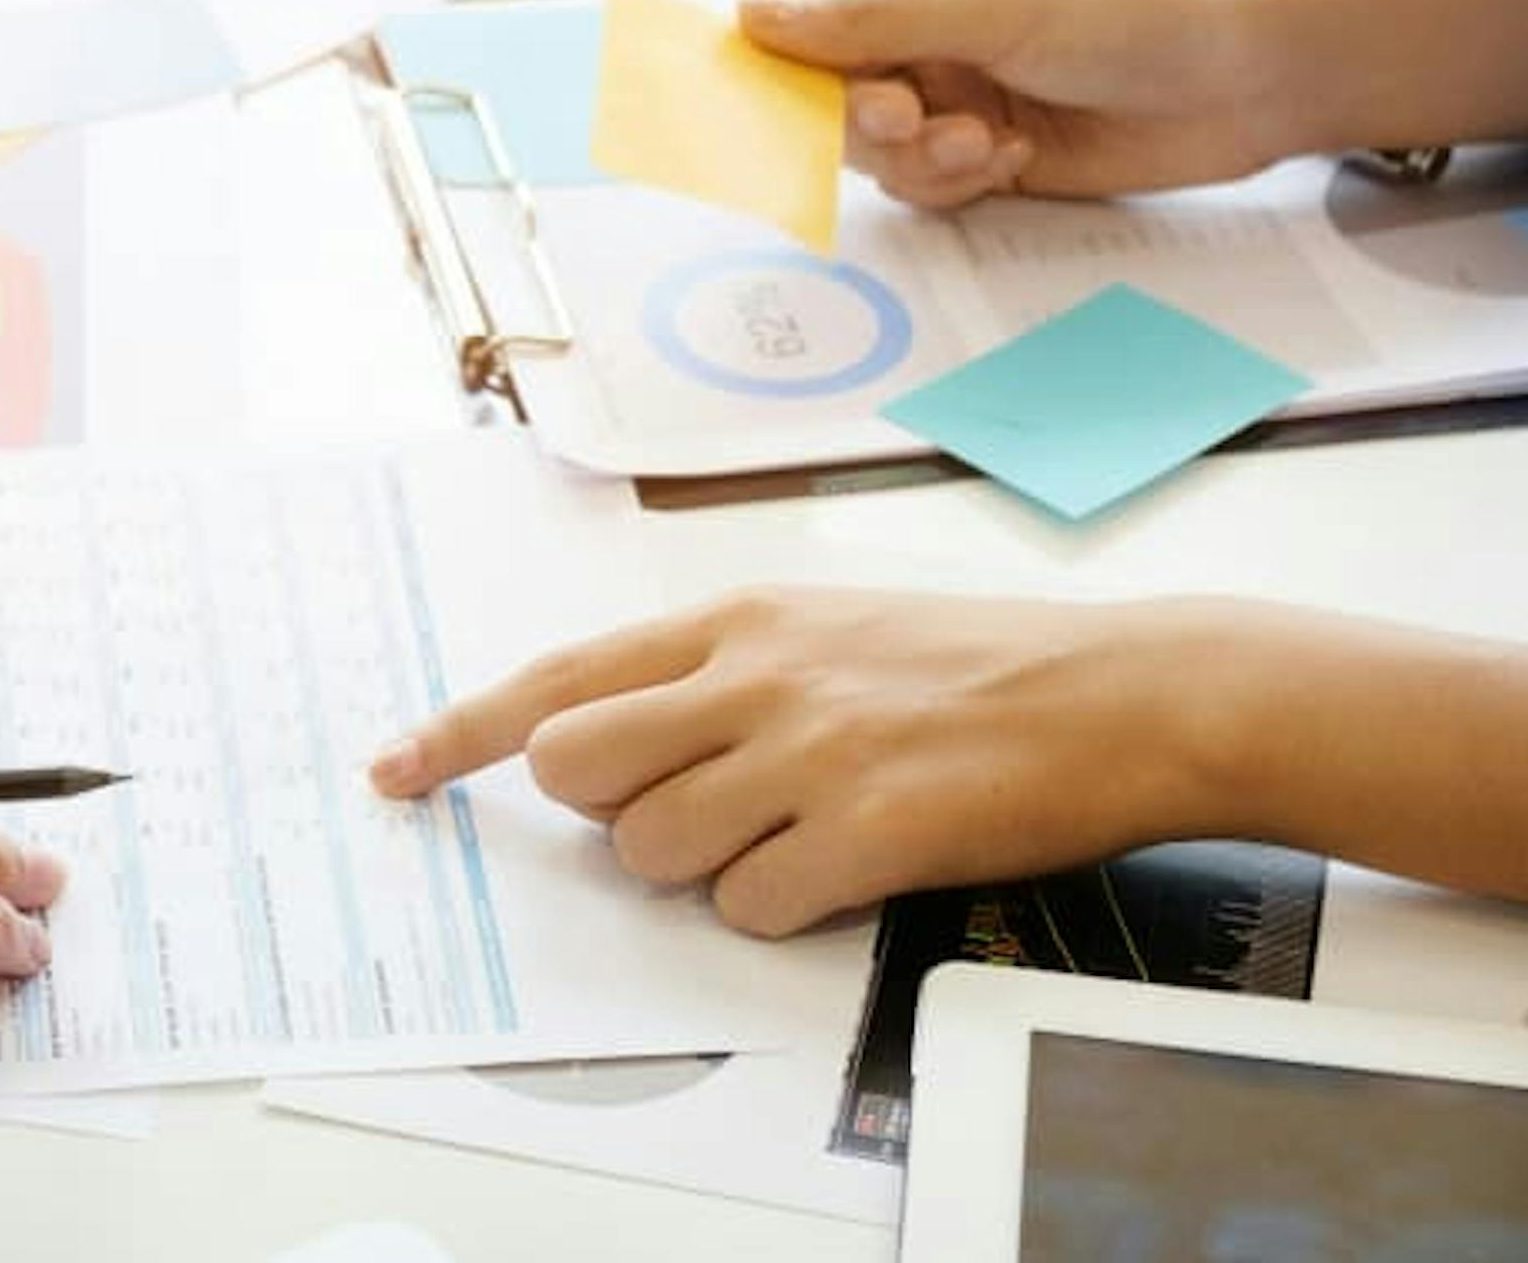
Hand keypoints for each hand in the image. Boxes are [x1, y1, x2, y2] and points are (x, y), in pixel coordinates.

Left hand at [366, 588, 1239, 936]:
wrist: (1133, 692)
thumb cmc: (978, 664)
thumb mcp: (827, 625)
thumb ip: (713, 671)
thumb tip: (608, 734)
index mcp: (736, 618)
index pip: (554, 677)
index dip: (459, 732)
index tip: (394, 768)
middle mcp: (755, 675)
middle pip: (577, 769)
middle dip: (606, 811)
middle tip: (694, 806)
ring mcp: (809, 751)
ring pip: (654, 850)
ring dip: (703, 868)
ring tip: (797, 829)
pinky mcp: (869, 827)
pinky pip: (750, 906)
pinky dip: (779, 907)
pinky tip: (845, 866)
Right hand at [735, 0, 1290, 208]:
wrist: (1244, 82)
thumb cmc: (1133, 12)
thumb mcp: (993, 5)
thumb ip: (869, 20)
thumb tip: (751, 19)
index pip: (795, 0)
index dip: (770, 53)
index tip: (773, 101)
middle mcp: (916, 20)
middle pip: (815, 86)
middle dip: (858, 115)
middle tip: (911, 117)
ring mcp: (945, 87)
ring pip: (862, 146)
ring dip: (915, 156)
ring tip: (984, 143)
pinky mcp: (974, 148)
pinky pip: (913, 184)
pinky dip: (951, 181)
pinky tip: (1012, 158)